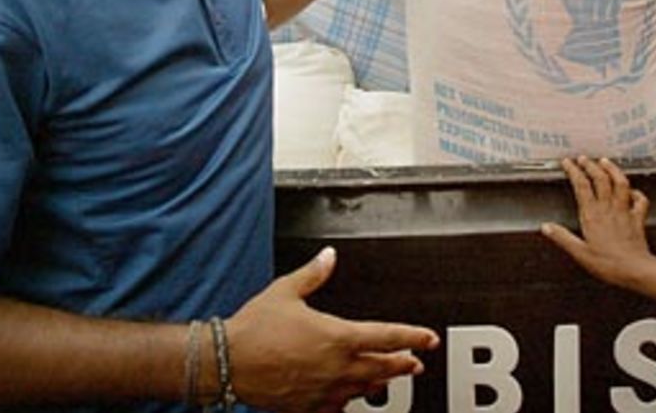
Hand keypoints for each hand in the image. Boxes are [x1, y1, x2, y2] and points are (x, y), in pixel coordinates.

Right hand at [227, 247, 438, 412]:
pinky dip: (347, 401)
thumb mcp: (286, 291)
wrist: (228, 362)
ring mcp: (325, 391)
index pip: (388, 336)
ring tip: (388, 379)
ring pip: (364, 389)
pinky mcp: (309, 407)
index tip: (427, 338)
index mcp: (338, 336)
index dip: (413, 337)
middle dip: (403, 364)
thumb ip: (313, 274)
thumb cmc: (255, 329)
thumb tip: (328, 257)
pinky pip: (337, 408)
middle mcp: (337, 367)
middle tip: (416, 363)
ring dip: (380, 382)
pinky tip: (348, 397)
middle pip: (383, 367)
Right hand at [542, 157, 655, 289]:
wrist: (636, 270)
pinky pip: (640, 200)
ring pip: (620, 183)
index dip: (574, 171)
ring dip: (613, 170)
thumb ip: (562, 238)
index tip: (568, 163)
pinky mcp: (637, 219)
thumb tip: (546, 227)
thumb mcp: (580, 253)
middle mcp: (608, 209)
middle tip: (584, 158)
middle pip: (600, 179)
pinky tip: (633, 190)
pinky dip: (637, 192)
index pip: (581, 186)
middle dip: (591, 165)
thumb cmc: (609, 264)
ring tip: (606, 162)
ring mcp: (624, 212)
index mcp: (592, 215)